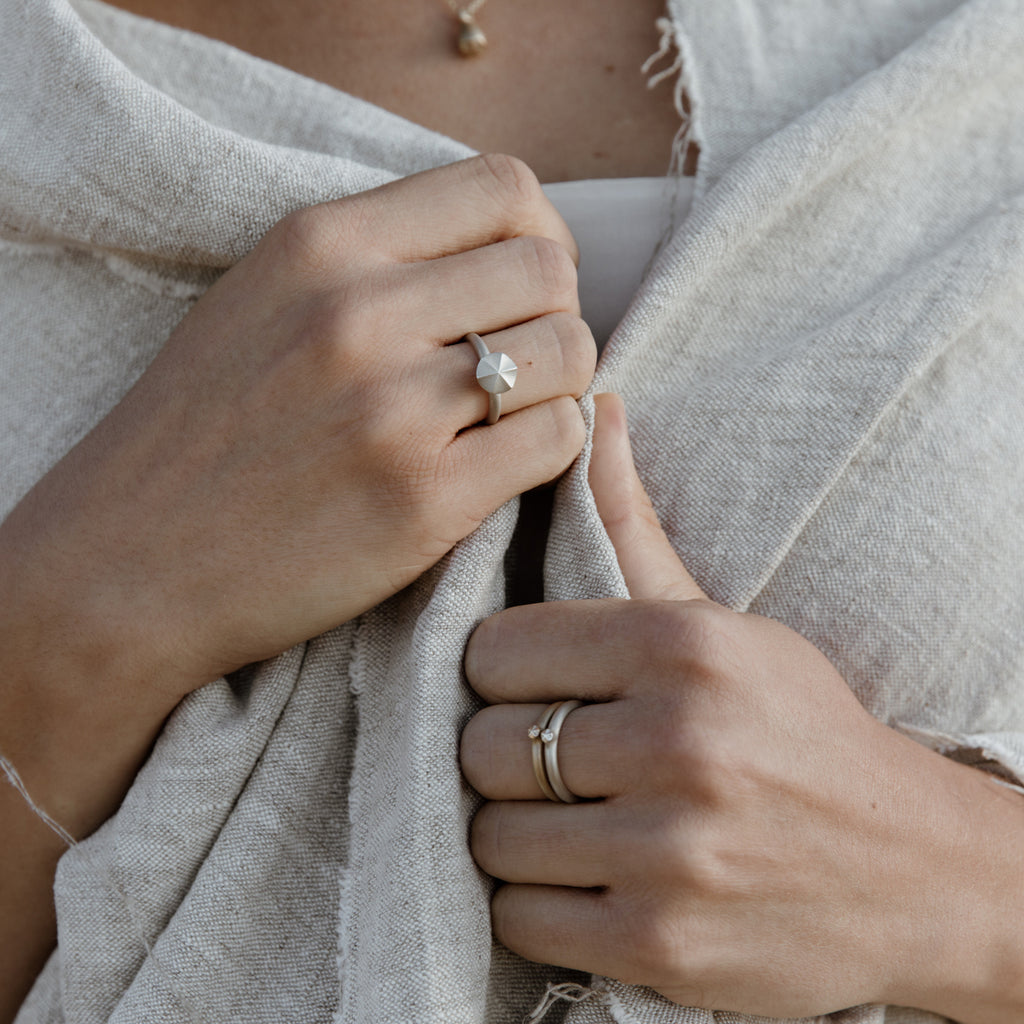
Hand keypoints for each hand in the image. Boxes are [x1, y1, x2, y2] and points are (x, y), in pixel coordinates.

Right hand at [0, 154, 593, 704]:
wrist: (134, 562)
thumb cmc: (203, 432)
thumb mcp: (265, 299)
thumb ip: (376, 258)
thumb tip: (505, 249)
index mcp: (323, 244)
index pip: (503, 187)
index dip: (541, 234)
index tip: (525, 283)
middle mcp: (360, 313)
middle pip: (549, 271)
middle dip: (559, 311)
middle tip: (527, 357)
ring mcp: (394, 410)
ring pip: (567, 353)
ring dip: (562, 382)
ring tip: (518, 411)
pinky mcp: (424, 501)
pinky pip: (557, 439)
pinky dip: (553, 445)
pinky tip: (509, 462)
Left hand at [461, 393, 1023, 1019]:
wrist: (916, 868)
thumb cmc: (798, 728)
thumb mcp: (721, 621)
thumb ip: (631, 520)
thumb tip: (595, 406)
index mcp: (683, 645)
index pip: (496, 649)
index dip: (499, 675)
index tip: (530, 689)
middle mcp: (677, 740)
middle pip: (484, 744)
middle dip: (501, 756)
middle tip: (546, 762)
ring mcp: (672, 850)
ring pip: (492, 836)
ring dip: (514, 834)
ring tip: (565, 822)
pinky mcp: (665, 943)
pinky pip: (519, 918)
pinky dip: (533, 903)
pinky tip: (580, 881)